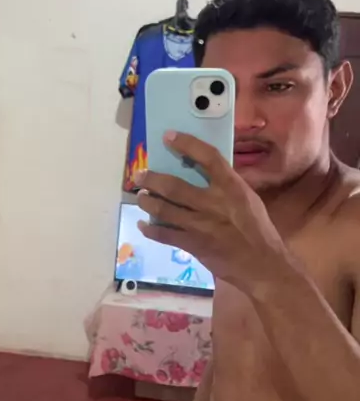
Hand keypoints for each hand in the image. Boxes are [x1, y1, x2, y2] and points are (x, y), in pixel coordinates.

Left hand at [135, 132, 287, 295]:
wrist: (262, 264)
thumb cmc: (257, 229)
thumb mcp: (248, 199)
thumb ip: (226, 185)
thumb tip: (204, 172)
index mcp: (231, 187)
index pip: (208, 157)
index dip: (186, 144)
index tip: (168, 137)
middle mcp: (213, 203)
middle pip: (174, 186)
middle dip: (151, 179)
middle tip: (139, 175)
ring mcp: (200, 225)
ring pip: (164, 209)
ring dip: (147, 202)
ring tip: (141, 197)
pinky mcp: (193, 245)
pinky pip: (164, 235)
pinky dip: (150, 229)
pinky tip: (143, 224)